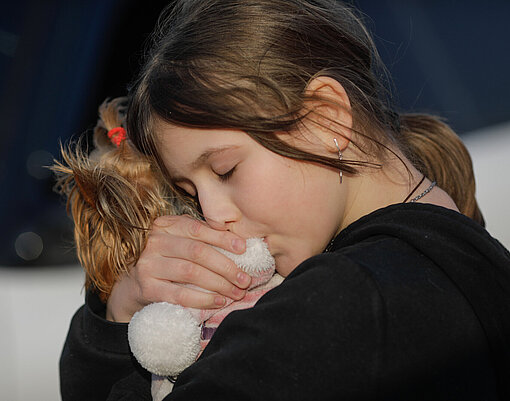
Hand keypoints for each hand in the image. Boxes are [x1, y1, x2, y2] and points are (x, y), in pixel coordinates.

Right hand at [106, 215, 250, 322]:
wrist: (132, 285)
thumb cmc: (165, 260)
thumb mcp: (179, 240)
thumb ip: (200, 235)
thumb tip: (238, 242)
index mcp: (164, 225)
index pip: (197, 228)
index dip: (222, 238)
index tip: (243, 248)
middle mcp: (154, 242)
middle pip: (197, 252)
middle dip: (226, 266)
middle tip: (245, 279)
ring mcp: (148, 265)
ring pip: (191, 273)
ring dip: (219, 284)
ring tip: (236, 292)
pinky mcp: (147, 288)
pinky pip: (180, 295)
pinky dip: (203, 299)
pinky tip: (218, 301)